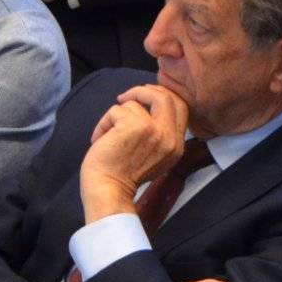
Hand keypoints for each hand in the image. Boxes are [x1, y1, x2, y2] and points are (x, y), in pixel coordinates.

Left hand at [80, 85, 191, 216]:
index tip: (146, 95)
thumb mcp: (153, 156)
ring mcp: (154, 130)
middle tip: (126, 98)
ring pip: (134, 104)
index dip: (163, 95)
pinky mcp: (135, 126)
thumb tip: (146, 106)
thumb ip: (158, 133)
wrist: (108, 190)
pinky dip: (104, 122)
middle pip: (166, 96)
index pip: (180, 107)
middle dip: (143, 91)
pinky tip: (101, 139)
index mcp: (176, 145)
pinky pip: (117, 110)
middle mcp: (169, 137)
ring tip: (109, 135)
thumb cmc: (122, 175)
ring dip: (116, 116)